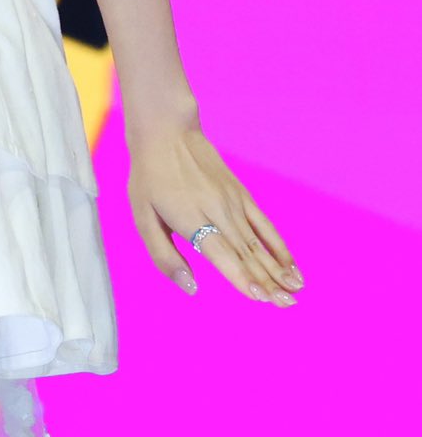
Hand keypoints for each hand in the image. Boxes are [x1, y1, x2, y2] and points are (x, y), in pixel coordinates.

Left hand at [127, 107, 302, 305]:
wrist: (167, 131)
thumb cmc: (150, 178)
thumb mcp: (142, 217)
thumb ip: (163, 256)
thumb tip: (191, 288)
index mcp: (190, 217)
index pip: (222, 252)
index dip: (241, 276)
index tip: (260, 298)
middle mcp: (217, 209)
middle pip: (245, 252)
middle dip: (267, 282)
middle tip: (287, 306)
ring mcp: (233, 201)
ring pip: (258, 242)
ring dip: (278, 269)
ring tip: (296, 292)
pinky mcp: (242, 195)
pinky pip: (265, 225)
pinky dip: (280, 246)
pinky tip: (292, 266)